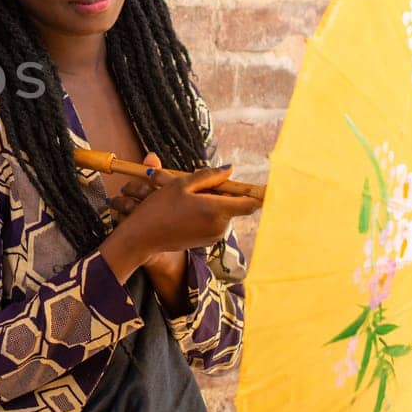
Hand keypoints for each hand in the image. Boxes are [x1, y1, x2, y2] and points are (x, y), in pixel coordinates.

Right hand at [100, 160, 260, 280]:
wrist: (142, 237)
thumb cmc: (159, 208)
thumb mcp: (181, 184)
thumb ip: (208, 176)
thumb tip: (229, 170)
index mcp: (217, 210)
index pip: (250, 202)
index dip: (259, 193)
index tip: (269, 187)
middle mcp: (220, 226)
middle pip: (233, 204)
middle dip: (221, 192)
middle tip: (196, 185)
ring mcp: (214, 236)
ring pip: (222, 212)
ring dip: (210, 202)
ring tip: (185, 197)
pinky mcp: (206, 241)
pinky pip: (213, 221)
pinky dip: (205, 212)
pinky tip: (184, 210)